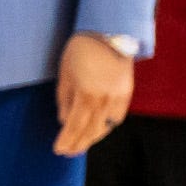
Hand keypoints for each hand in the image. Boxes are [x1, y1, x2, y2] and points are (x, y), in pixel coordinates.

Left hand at [54, 33, 133, 156]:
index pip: (74, 126)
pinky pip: (116, 117)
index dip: (66, 140)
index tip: (58, 150)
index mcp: (86, 95)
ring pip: (105, 127)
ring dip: (92, 138)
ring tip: (81, 145)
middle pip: (90, 131)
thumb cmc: (80, 50)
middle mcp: (104, 100)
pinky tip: (98, 130)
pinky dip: (106, 126)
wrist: (109, 32)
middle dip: (78, 144)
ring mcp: (118, 98)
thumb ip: (64, 100)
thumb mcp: (65, 75)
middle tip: (68, 153)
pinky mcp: (127, 93)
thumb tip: (64, 121)